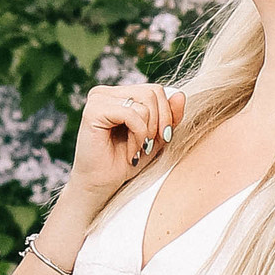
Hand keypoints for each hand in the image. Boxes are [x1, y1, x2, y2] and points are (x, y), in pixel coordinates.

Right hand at [63, 75, 186, 218]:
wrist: (102, 185)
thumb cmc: (125, 162)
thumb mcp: (155, 137)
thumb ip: (169, 116)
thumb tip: (181, 95)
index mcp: (118, 94)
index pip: (155, 90)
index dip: (166, 114)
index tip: (161, 139)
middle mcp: (106, 92)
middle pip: (152, 93)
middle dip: (159, 122)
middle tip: (149, 146)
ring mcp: (98, 99)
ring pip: (144, 104)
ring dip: (147, 133)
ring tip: (138, 150)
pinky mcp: (94, 111)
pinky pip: (131, 114)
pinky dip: (138, 135)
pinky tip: (131, 152)